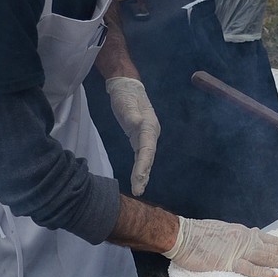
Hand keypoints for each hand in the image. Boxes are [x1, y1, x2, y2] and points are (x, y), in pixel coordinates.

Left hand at [105, 77, 160, 196]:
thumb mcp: (127, 104)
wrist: (127, 86)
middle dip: (144, 175)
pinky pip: (142, 155)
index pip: (147, 149)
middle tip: (138, 191)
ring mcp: (147, 136)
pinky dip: (140, 168)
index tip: (139, 178)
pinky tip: (138, 179)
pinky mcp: (140, 137)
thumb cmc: (126, 95)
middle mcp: (151, 133)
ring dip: (143, 174)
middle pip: (148, 156)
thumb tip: (137, 125)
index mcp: (149, 126)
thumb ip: (132, 116)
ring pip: (146, 158)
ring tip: (138, 190)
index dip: (144, 165)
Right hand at [163, 217, 277, 276]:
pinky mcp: (229, 262)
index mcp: (242, 233)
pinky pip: (249, 268)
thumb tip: (246, 240)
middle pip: (273, 247)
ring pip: (267, 256)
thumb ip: (236, 238)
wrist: (183, 235)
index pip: (268, 238)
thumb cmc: (198, 234)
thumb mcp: (223, 231)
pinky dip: (262, 271)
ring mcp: (239, 251)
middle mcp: (245, 240)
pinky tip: (275, 274)